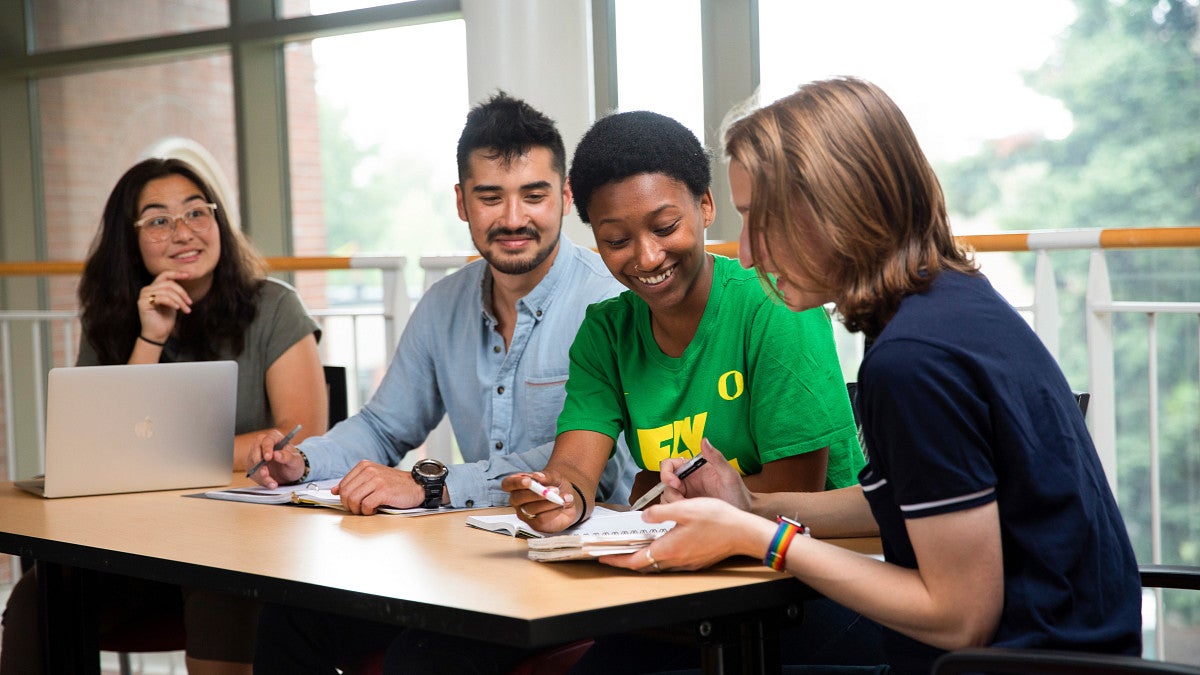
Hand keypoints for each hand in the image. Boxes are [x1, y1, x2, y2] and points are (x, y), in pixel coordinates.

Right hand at [137, 271, 193, 341]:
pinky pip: (162, 298)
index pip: (165, 275)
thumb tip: (185, 278)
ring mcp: (144, 295)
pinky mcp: (143, 303)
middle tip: (189, 303)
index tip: (188, 275)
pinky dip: (172, 302)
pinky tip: (177, 308)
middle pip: (169, 284)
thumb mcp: (173, 302)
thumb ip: (174, 292)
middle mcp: (147, 289)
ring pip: (167, 291)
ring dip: (179, 301)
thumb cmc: (165, 319)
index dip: (176, 273)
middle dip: (182, 293)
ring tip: (186, 310)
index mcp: (154, 288)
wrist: (158, 334)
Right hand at [245, 429, 303, 487]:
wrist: (290, 473)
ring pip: (253, 463)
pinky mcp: (253, 465)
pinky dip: (261, 480)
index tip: (268, 458)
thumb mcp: (295, 461)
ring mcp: (256, 454)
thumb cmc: (293, 463)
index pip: (268, 440)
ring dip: (261, 474)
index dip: (267, 448)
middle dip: (260, 464)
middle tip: (265, 473)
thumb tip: (277, 454)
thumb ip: (288, 457)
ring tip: (272, 483)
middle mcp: (263, 444)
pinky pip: (254, 473)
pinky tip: (271, 484)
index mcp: (275, 438)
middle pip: (256, 450)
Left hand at [332, 460, 423, 514]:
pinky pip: (365, 505)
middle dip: (350, 506)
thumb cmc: (394, 485)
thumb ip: (354, 483)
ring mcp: (376, 480)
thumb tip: (334, 490)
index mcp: (364, 466)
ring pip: (353, 500)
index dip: (345, 499)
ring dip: (358, 510)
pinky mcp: (383, 491)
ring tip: (367, 510)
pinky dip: (368, 512)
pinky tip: (376, 509)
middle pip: (346, 494)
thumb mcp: (372, 479)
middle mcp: (369, 470)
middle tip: (360, 509)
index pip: (343, 485)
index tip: (354, 503)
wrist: (416, 486)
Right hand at [501, 471, 577, 533]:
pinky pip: (542, 518)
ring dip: (548, 502)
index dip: (515, 482)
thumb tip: (537, 476)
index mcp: (517, 486)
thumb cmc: (555, 486)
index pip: (507, 484)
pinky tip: (562, 503)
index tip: (528, 480)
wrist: (567, 498)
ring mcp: (525, 514)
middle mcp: (518, 501)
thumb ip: (546, 476)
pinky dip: (554, 510)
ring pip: (530, 509)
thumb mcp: (554, 477)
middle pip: (518, 498)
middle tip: (552, 489)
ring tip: (561, 496)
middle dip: (535, 494)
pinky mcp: (535, 524)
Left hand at [599, 497, 772, 572]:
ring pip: (658, 564)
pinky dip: (659, 555)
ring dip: (643, 558)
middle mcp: (676, 560)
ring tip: (633, 547)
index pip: (635, 561)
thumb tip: (644, 517)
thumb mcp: (684, 508)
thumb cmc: (717, 519)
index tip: (603, 557)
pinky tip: (660, 544)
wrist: (743, 533)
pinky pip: (671, 562)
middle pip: (645, 565)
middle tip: (614, 553)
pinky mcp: (696, 561)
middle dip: (627, 560)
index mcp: (669, 549)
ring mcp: (687, 563)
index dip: (617, 560)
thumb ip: (660, 512)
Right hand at [659, 438, 751, 510]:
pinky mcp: (687, 507)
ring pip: (667, 496)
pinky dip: (675, 512)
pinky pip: (673, 508)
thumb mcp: (729, 475)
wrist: (744, 512)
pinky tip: (689, 515)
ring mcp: (686, 494)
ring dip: (672, 503)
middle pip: (665, 482)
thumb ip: (716, 457)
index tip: (675, 483)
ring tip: (689, 509)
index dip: (666, 472)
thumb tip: (704, 440)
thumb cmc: (739, 493)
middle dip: (670, 492)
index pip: (670, 464)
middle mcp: (688, 480)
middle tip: (682, 501)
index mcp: (694, 468)